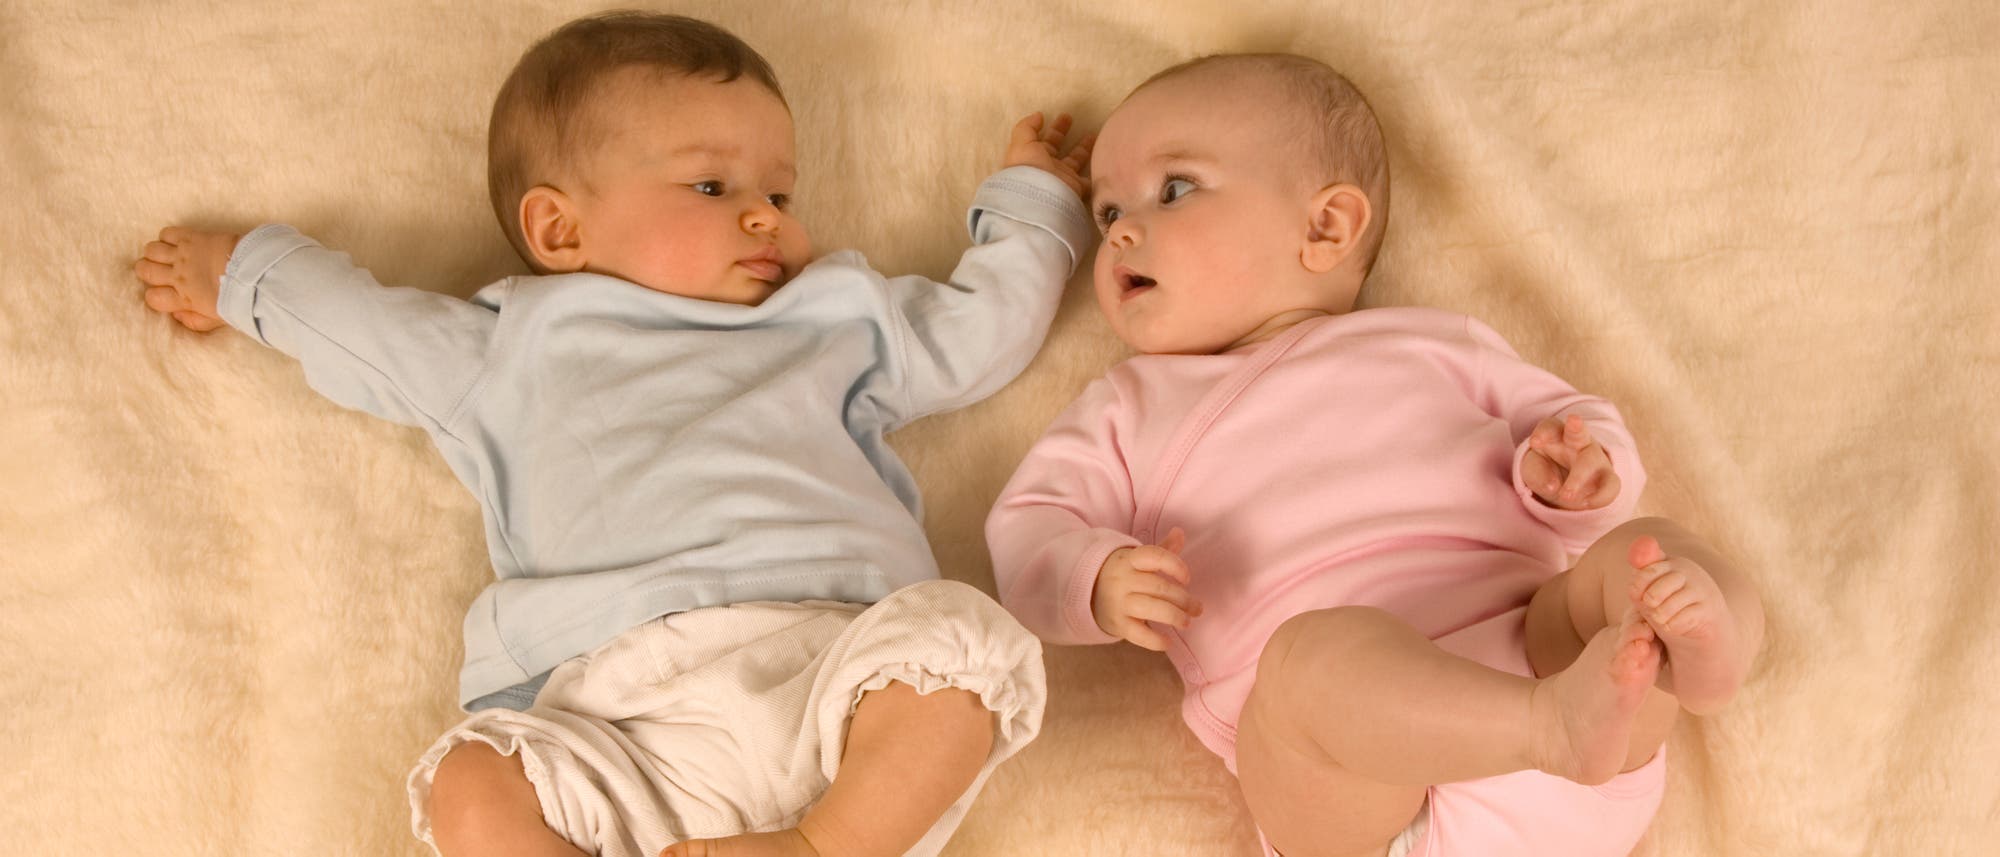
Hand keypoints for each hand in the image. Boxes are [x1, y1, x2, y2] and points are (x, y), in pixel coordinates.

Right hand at [135, 226, 238, 332]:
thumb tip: (176, 316)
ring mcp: (183, 255)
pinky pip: (167, 233)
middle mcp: (178, 276)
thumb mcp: (218, 319)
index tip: (164, 293)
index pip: (152, 298)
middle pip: (145, 270)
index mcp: (183, 298)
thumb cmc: (239, 297)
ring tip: (167, 257)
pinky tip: (177, 243)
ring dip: (155, 253)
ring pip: (151, 250)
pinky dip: (167, 237)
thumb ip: (194, 322)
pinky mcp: (191, 237)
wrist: (255, 270)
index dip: (154, 295)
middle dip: (147, 272)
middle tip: (160, 272)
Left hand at [1006, 112, 1093, 199]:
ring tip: (1095, 136)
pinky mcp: (1076, 189)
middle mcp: (1048, 167)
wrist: (1040, 199)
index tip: (1064, 116)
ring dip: (1084, 148)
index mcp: (1034, 156)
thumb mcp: (1021, 143)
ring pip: (1075, 161)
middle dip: (1064, 133)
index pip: (1045, 139)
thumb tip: (1039, 116)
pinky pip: (1089, 180)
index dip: (1054, 128)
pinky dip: (1096, 172)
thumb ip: (1028, 127)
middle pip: (1058, 147)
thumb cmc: (1028, 168)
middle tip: (1073, 119)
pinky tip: (1104, 160)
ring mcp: (1062, 178)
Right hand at [1091, 527, 1203, 650]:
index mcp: (1130, 560)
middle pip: (1158, 587)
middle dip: (1183, 599)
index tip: (1187, 578)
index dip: (1175, 565)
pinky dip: (1155, 640)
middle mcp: (1123, 580)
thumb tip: (1180, 532)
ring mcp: (1119, 603)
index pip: (1154, 556)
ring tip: (1187, 622)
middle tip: (1197, 608)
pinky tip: (1168, 641)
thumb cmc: (1124, 575)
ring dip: (1174, 616)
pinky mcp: (1117, 624)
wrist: (1087, 593)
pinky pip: (1138, 634)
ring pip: (1150, 609)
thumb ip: (1162, 549)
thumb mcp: (1138, 559)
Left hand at [1523, 414, 1620, 509]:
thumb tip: (1553, 485)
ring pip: (1592, 461)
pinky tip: (1587, 504)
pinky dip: (1600, 496)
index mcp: (1556, 436)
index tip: (1535, 442)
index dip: (1544, 432)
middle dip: (1576, 427)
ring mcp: (1595, 461)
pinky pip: (1611, 484)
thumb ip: (1537, 473)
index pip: (1551, 427)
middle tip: (1573, 422)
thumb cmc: (1546, 472)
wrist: (1565, 491)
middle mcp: (1578, 444)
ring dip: (1578, 477)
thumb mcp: (1533, 470)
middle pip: (1578, 433)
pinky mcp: (1607, 479)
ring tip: (1564, 496)